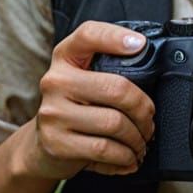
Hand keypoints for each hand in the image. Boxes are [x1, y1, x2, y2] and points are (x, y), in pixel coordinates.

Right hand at [28, 21, 155, 180]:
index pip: (89, 35)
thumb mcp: (84, 79)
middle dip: (143, 109)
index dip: (116, 37)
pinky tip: (128, 157)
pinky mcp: (57, 144)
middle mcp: (55, 81)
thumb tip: (149, 62)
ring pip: (114, 124)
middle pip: (116, 88)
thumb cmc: (75, 107)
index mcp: (65, 57)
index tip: (141, 45)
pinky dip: (125, 157)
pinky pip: (105, 150)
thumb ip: (108, 67)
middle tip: (149, 119)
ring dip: (137, 137)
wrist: (42, 146)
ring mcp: (53, 113)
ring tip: (141, 141)